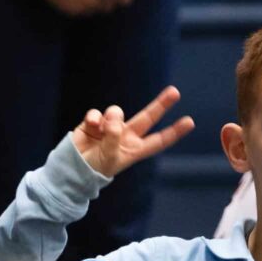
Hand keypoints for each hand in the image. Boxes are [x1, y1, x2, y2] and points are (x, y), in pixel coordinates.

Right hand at [73, 87, 194, 177]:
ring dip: (111, 117)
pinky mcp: (94, 122)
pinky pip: (98, 113)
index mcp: (135, 150)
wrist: (71, 167)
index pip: (158, 140)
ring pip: (117, 112)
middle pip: (147, 117)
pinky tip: (91, 125)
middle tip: (175, 92)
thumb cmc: (94, 168)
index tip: (190, 122)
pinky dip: (95, 117)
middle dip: (161, 104)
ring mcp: (110, 127)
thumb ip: (113, 137)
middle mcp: (126, 136)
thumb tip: (113, 116)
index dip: (174, 132)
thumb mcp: (109, 158)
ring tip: (101, 130)